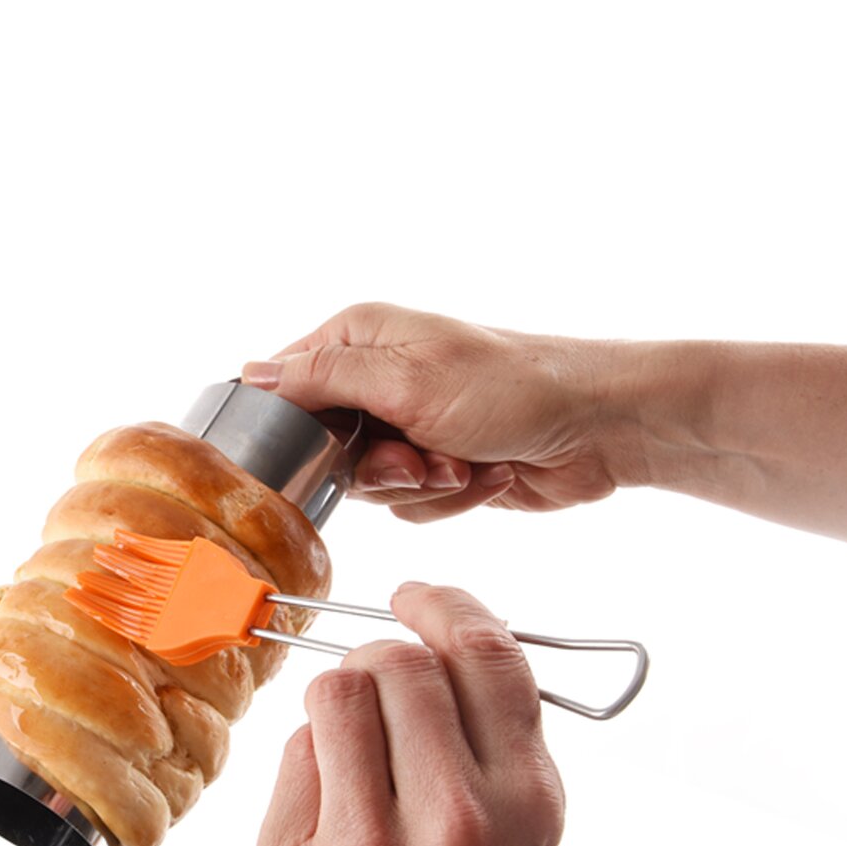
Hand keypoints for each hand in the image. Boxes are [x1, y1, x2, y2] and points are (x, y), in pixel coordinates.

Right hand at [242, 302, 621, 520]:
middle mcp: (380, 380)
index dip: (296, 429)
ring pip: (371, 487)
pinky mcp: (438, 466)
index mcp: (361, 340)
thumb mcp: (406, 377)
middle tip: (418, 456)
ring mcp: (410, 427)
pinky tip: (483, 473)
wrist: (594, 428)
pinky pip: (412, 504)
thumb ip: (323, 379)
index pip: (286, 386)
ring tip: (463, 459)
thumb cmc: (513, 387)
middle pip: (328, 450)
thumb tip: (252, 375)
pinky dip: (450, 498)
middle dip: (378, 468)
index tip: (330, 450)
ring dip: (422, 485)